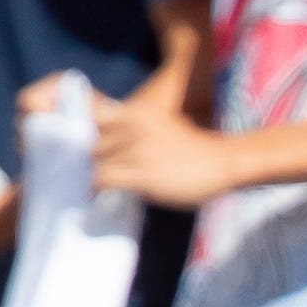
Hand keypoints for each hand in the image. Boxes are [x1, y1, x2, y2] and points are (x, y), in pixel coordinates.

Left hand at [90, 86, 235, 211]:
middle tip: (83, 171)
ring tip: (89, 184)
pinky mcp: (141, 174)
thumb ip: (133, 129)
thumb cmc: (193, 148)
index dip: (84, 134)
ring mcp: (136, 149)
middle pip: (90, 142)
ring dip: (89, 175)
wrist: (223, 162)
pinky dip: (95, 188)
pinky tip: (96, 194)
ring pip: (94, 162)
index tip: (85, 149)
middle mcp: (132, 126)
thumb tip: (105, 144)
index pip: (93, 118)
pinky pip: (103, 180)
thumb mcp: (159, 125)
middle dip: (86, 157)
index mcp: (136, 112)